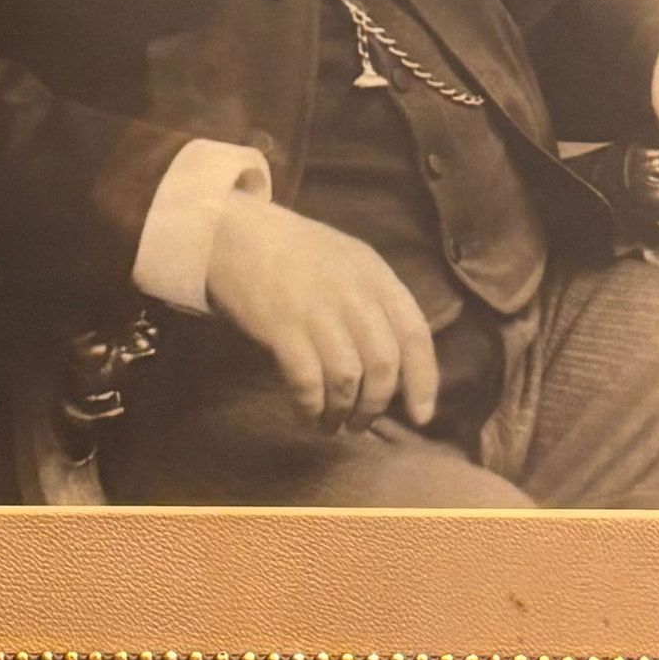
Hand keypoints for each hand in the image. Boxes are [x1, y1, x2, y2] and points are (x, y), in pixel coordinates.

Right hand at [203, 197, 439, 432]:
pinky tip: (306, 415)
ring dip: (342, 411)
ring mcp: (316, 310)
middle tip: (362, 424)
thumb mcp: (349, 261)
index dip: (423, 380)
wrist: (235, 233)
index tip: (421, 415)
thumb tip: (394, 365)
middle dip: (376, 405)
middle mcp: (352, 293)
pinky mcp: (281, 327)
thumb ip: (375, 303)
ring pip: (347, 378)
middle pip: (383, 363)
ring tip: (332, 425)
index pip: (415, 334)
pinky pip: (307, 381)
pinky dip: (311, 406)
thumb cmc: (295, 251)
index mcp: (376, 275)